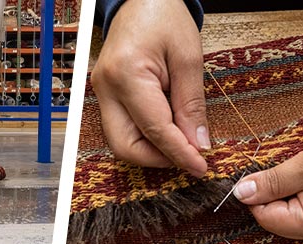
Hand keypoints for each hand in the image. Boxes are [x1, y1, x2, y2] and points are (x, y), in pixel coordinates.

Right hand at [91, 0, 208, 176]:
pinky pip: (123, 129)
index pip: (154, 129)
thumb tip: (198, 144)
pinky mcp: (105, 97)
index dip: (179, 153)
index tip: (200, 167)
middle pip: (126, 147)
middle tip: (189, 156)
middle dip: (158, 158)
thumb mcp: (188, 58)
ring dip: (153, 149)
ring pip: (122, 143)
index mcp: (126, 74)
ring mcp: (101, 94)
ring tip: (181, 138)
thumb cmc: (163, 16)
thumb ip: (192, 105)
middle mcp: (106, 89)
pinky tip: (168, 127)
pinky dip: (147, 136)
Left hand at [233, 127, 302, 239]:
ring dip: (281, 192)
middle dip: (270, 194)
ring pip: (283, 213)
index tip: (260, 174)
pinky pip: (296, 209)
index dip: (256, 195)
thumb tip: (241, 193)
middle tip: (286, 171)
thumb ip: (271, 182)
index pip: (263, 217)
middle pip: (272, 218)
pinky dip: (292, 193)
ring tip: (300, 173)